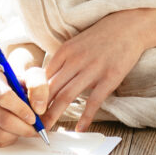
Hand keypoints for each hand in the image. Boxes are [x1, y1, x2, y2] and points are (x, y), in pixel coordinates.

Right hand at [0, 62, 47, 146]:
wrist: (9, 91)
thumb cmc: (20, 84)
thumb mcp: (32, 77)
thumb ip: (39, 87)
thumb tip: (39, 109)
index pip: (4, 97)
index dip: (21, 110)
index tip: (34, 117)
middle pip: (3, 119)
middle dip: (24, 127)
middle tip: (37, 128)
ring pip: (0, 133)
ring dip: (18, 134)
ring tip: (25, 126)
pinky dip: (10, 138)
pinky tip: (14, 129)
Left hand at [42, 10, 152, 131]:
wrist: (130, 26)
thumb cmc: (101, 36)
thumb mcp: (76, 43)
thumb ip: (62, 60)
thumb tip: (46, 79)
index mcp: (64, 52)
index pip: (42, 78)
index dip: (32, 95)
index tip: (26, 108)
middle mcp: (75, 61)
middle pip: (50, 89)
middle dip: (38, 108)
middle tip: (31, 123)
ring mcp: (92, 69)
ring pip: (66, 96)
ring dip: (54, 114)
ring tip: (46, 128)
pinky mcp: (109, 78)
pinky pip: (94, 101)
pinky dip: (85, 116)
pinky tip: (79, 128)